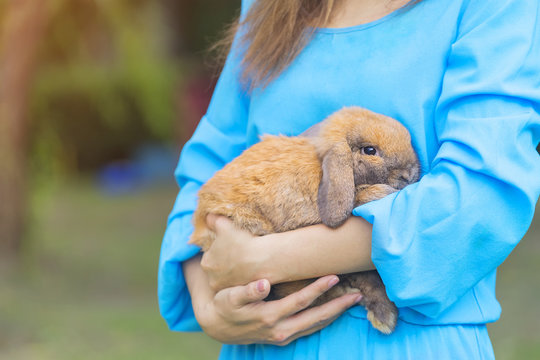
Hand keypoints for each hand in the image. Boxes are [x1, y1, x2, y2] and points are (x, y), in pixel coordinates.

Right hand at [193, 274, 362, 345]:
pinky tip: (333, 312)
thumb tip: (264, 284)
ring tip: (351, 302)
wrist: (217, 326)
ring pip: (315, 326)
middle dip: (338, 307)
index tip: (335, 277)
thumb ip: (247, 291)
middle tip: (357, 296)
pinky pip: (309, 329)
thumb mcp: (230, 296)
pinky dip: (323, 320)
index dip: (319, 289)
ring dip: (334, 315)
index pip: (300, 301)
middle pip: (315, 318)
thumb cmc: (224, 305)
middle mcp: (280, 330)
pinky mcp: (283, 337)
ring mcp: (283, 336)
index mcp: (269, 317)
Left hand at [201, 214, 263, 290]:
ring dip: (235, 269)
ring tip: (247, 259)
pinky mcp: (241, 292)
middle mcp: (212, 279)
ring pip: (230, 276)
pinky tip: (252, 268)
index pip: (211, 254)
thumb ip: (213, 220)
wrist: (263, 258)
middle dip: (226, 260)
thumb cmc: (242, 242)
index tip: (232, 243)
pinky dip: (245, 276)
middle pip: (219, 267)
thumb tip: (208, 217)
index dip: (222, 248)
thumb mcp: (224, 225)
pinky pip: (241, 282)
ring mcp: (228, 288)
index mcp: (205, 263)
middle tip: (240, 251)